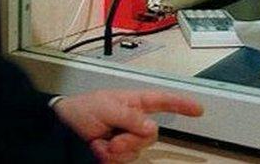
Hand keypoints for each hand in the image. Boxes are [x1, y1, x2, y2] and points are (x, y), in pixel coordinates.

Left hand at [53, 89, 203, 161]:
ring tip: (101, 142)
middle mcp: (134, 120)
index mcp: (134, 102)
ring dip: (118, 150)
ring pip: (137, 151)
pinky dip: (110, 158)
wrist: (61, 129)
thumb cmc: (82, 109)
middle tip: (113, 139)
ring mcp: (126, 137)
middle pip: (150, 136)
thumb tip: (151, 128)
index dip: (182, 104)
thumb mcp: (106, 108)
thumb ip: (130, 117)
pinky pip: (124, 160)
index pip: (163, 101)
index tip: (199, 109)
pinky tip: (99, 149)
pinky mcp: (118, 152)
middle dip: (131, 141)